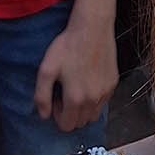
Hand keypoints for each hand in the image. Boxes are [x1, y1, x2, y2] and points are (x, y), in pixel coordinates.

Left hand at [33, 12, 118, 130]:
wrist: (92, 28)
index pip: (67, 126)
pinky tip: (88, 80)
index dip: (58, 116)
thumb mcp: (46, 70)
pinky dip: (95, 99)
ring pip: (93, 115)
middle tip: (65, 93)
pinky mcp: (113, 83)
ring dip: (83, 109)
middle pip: (81, 123)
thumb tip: (43, 115)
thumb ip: (41, 96)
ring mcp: (106, 92)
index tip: (56, 99)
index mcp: (76, 98)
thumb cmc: (67, 47)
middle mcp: (93, 99)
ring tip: (77, 89)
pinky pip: (103, 102)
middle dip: (70, 113)